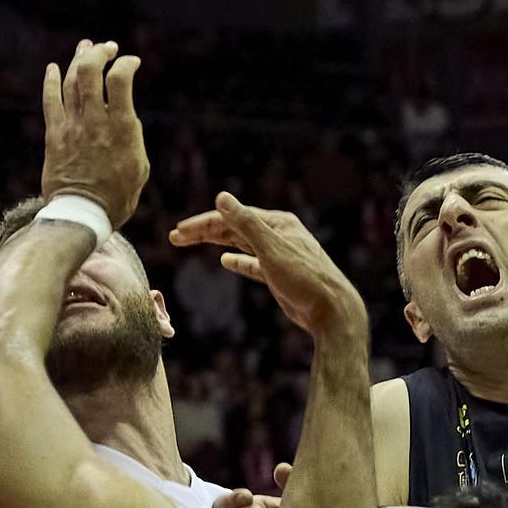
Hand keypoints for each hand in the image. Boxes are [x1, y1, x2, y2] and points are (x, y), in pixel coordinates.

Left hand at [41, 40, 147, 228]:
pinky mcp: (54, 136)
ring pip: (70, 81)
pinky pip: (50, 101)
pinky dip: (51, 81)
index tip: (131, 62)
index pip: (120, 80)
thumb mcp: (139, 166)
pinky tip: (53, 68)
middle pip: (89, 72)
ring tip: (86, 48)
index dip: (126, 63)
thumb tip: (126, 118)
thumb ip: (132, 136)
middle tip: (107, 48)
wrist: (82, 215)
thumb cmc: (118, 196)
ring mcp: (72, 127)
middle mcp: (95, 122)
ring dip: (78, 60)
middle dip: (99, 53)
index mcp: (121, 128)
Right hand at [170, 194, 365, 338]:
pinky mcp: (279, 274)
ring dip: (216, 243)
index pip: (232, 217)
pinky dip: (237, 261)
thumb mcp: (271, 248)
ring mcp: (279, 254)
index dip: (203, 223)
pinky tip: (224, 262)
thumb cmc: (304, 278)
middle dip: (204, 231)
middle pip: (234, 227)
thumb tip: (221, 197)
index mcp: (277, 223)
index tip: (179, 232)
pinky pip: (252, 263)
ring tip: (190, 242)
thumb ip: (246, 223)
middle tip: (175, 236)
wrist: (332, 310)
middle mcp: (278, 234)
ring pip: (241, 243)